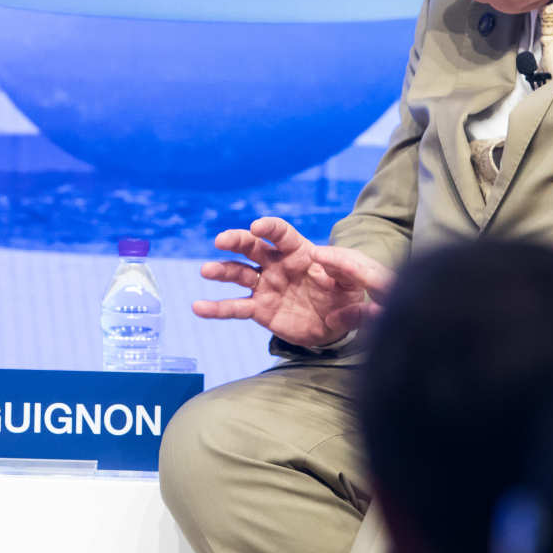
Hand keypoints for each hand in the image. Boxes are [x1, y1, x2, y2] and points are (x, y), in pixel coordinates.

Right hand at [192, 216, 393, 349]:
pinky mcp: (260, 310)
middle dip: (236, 241)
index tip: (257, 227)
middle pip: (251, 247)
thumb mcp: (353, 280)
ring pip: (238, 274)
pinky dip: (217, 308)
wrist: (339, 324)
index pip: (280, 234)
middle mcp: (276, 265)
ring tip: (206, 271)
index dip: (269, 228)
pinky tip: (199, 308)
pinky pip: (235, 307)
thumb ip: (343, 268)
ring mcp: (265, 286)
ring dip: (221, 270)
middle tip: (221, 240)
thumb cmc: (347, 295)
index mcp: (298, 251)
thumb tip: (322, 256)